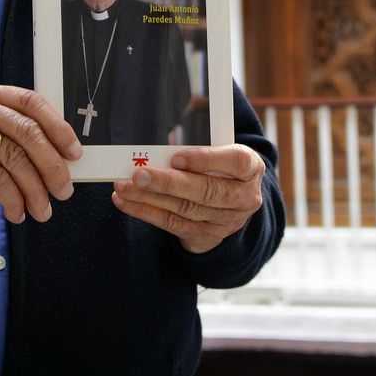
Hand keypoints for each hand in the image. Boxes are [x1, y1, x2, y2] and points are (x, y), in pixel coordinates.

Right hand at [0, 81, 80, 224]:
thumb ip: (13, 131)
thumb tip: (58, 160)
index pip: (32, 103)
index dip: (58, 127)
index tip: (74, 153)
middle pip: (26, 132)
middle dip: (51, 165)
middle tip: (64, 191)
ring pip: (12, 158)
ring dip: (33, 189)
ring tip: (43, 210)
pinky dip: (11, 197)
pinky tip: (17, 211)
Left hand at [111, 145, 265, 253]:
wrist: (233, 202)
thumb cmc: (220, 166)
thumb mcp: (220, 149)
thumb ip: (197, 141)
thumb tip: (164, 139)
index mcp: (251, 168)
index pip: (236, 162)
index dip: (206, 159)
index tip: (176, 157)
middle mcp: (244, 197)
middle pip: (207, 191)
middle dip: (169, 183)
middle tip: (139, 175)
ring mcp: (227, 221)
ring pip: (186, 209)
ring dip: (149, 198)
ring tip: (124, 186)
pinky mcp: (207, 236)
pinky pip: (173, 224)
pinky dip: (146, 212)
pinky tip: (126, 202)